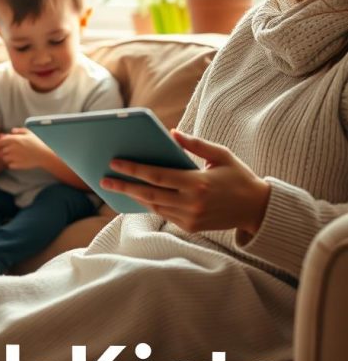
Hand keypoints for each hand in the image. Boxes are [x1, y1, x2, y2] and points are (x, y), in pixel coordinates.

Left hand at [0, 127, 50, 169]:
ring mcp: (13, 157)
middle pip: (1, 151)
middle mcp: (12, 148)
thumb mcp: (29, 133)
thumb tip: (11, 131)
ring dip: (7, 158)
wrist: (43, 155)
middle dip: (5, 151)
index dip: (1, 144)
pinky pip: (9, 165)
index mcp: (14, 139)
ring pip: (4, 158)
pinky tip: (18, 162)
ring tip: (15, 157)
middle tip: (12, 151)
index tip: (5, 145)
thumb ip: (19, 130)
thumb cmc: (37, 143)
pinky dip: (12, 164)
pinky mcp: (16, 165)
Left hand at [100, 129, 270, 235]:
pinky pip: (164, 215)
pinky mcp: (191, 227)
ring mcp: (191, 218)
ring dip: (134, 196)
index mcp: (198, 183)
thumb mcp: (221, 154)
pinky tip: (136, 195)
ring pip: (154, 207)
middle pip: (149, 194)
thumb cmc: (238, 176)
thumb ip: (195, 144)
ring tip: (115, 186)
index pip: (157, 176)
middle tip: (103, 179)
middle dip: (125, 186)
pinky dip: (149, 205)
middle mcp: (192, 204)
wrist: (257, 209)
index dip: (134, 170)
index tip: (115, 163)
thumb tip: (171, 133)